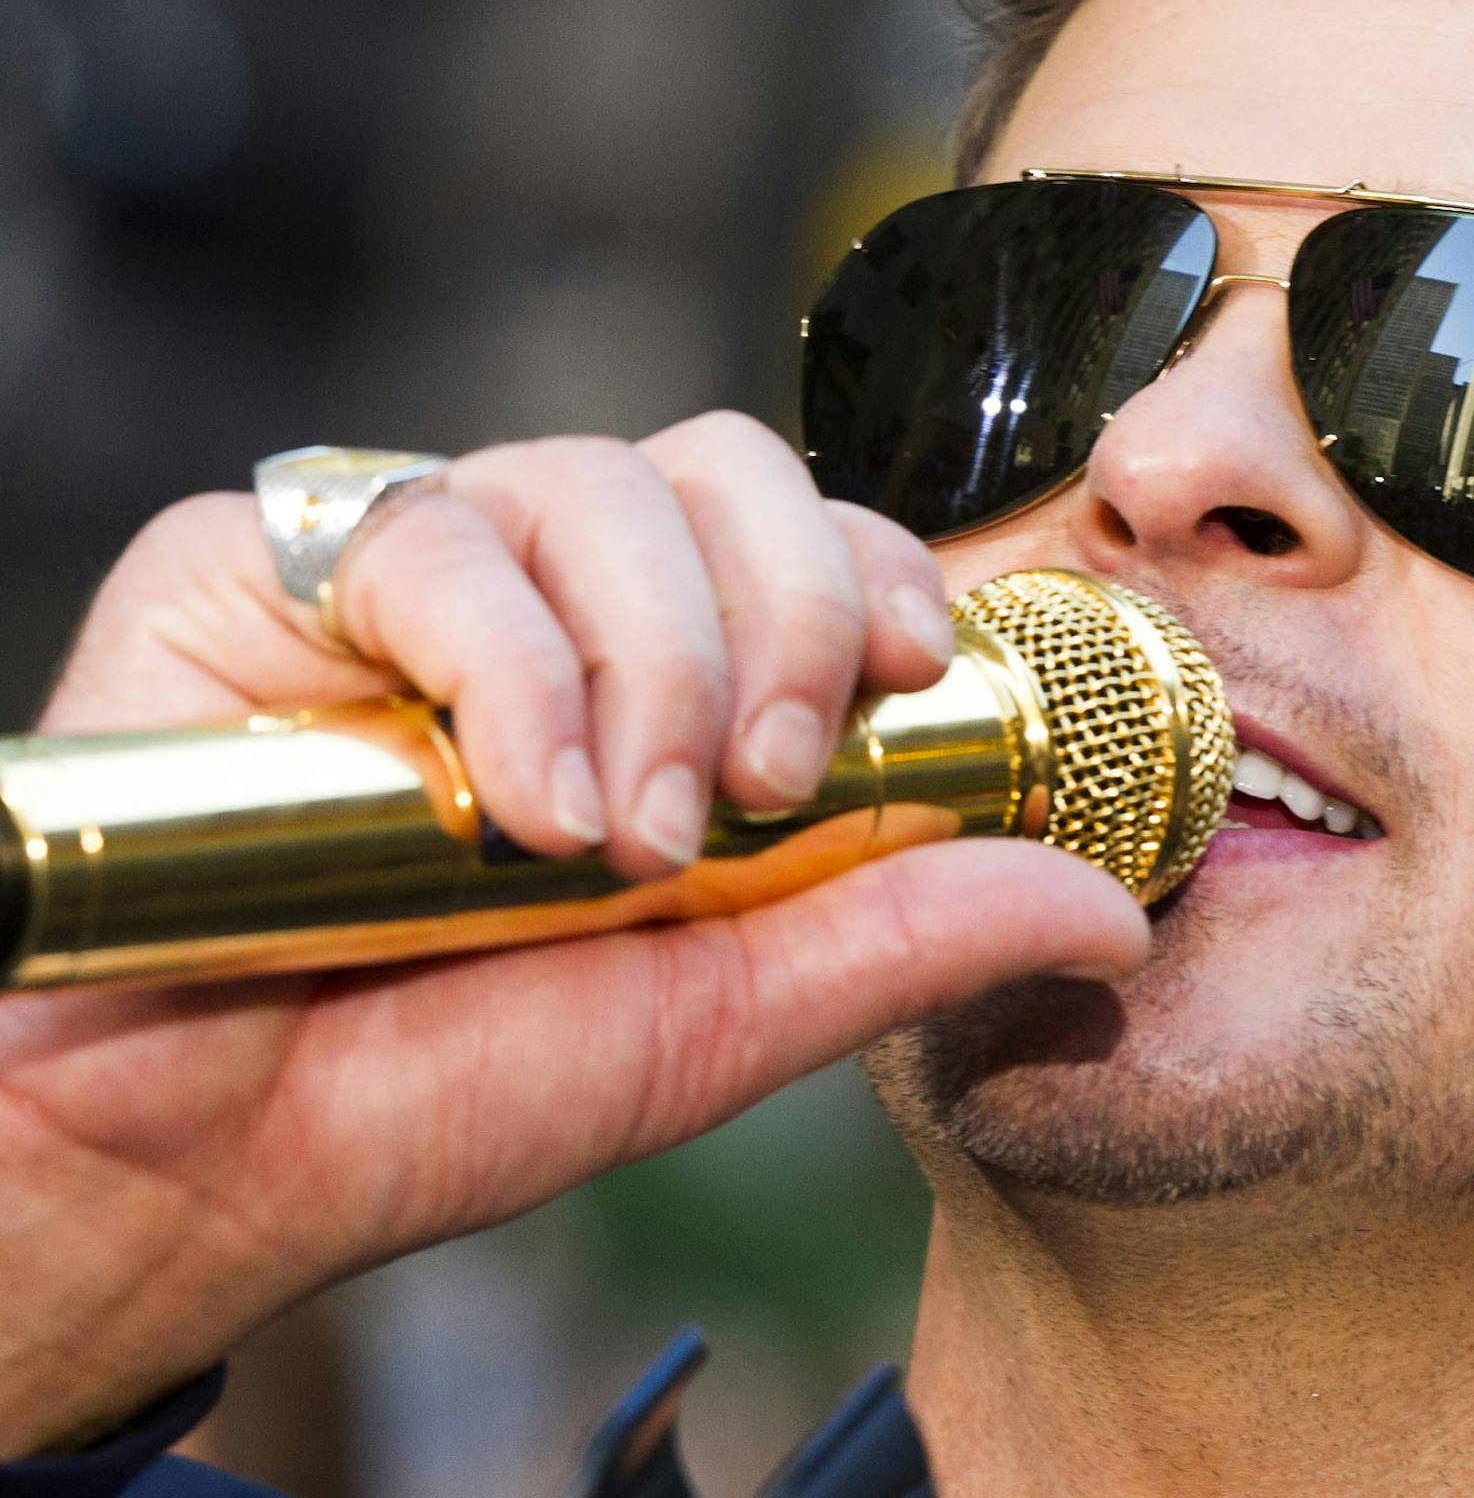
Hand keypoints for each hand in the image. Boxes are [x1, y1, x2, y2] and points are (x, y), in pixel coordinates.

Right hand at [0, 415, 1146, 1454]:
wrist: (202, 1162)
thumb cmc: (452, 1082)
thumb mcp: (726, 1012)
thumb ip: (909, 932)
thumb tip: (1121, 917)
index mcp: (667, 664)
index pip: (811, 535)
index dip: (879, 570)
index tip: (912, 672)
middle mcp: (555, 591)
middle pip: (724, 463)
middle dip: (783, 608)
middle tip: (769, 778)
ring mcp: (420, 565)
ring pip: (592, 480)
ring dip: (650, 660)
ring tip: (628, 840)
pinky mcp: (263, 565)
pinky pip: (426, 537)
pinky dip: (508, 666)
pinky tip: (519, 808)